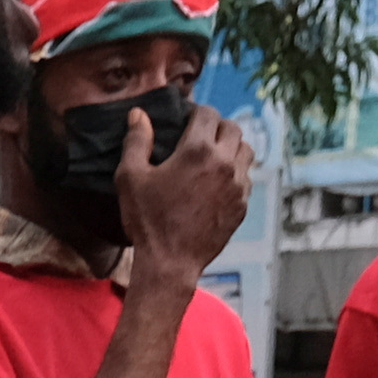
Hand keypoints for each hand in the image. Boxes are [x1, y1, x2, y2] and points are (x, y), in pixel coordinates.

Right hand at [111, 93, 256, 284]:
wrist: (170, 264)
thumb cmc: (148, 221)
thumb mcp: (131, 178)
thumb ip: (136, 141)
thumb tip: (138, 114)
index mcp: (198, 150)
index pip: (208, 114)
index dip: (196, 113)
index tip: (186, 121)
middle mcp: (224, 163)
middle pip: (233, 128)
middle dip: (217, 127)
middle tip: (200, 138)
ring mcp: (238, 185)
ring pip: (246, 150)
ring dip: (231, 147)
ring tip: (214, 157)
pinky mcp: (242, 205)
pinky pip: (246, 178)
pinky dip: (236, 173)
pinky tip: (218, 183)